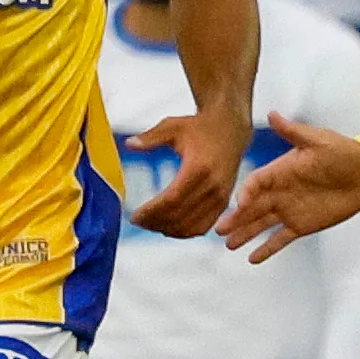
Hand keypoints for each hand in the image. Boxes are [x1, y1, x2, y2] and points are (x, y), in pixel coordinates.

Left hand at [123, 106, 245, 236]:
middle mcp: (213, 186)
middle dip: (155, 222)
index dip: (151, 212)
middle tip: (136, 222)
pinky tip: (168, 227)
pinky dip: (185, 232)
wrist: (230, 130)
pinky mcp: (224, 202)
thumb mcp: (173, 126)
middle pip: (180, 215)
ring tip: (148, 225)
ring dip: (168, 230)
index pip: (172, 199)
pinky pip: (204, 226)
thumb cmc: (198, 128)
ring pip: (192, 226)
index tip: (133, 216)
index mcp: (199, 168)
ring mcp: (221, 197)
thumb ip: (151, 137)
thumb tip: (129, 144)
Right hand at [217, 111, 359, 258]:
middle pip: (251, 208)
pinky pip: (280, 238)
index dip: (245, 194)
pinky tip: (253, 259)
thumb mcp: (317, 139)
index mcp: (279, 172)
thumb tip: (272, 113)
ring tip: (228, 245)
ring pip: (260, 224)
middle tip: (218, 229)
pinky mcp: (302, 225)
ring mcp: (288, 210)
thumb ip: (292, 132)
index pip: (254, 184)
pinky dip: (267, 249)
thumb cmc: (342, 152)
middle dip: (234, 218)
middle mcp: (279, 192)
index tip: (238, 205)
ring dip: (244, 234)